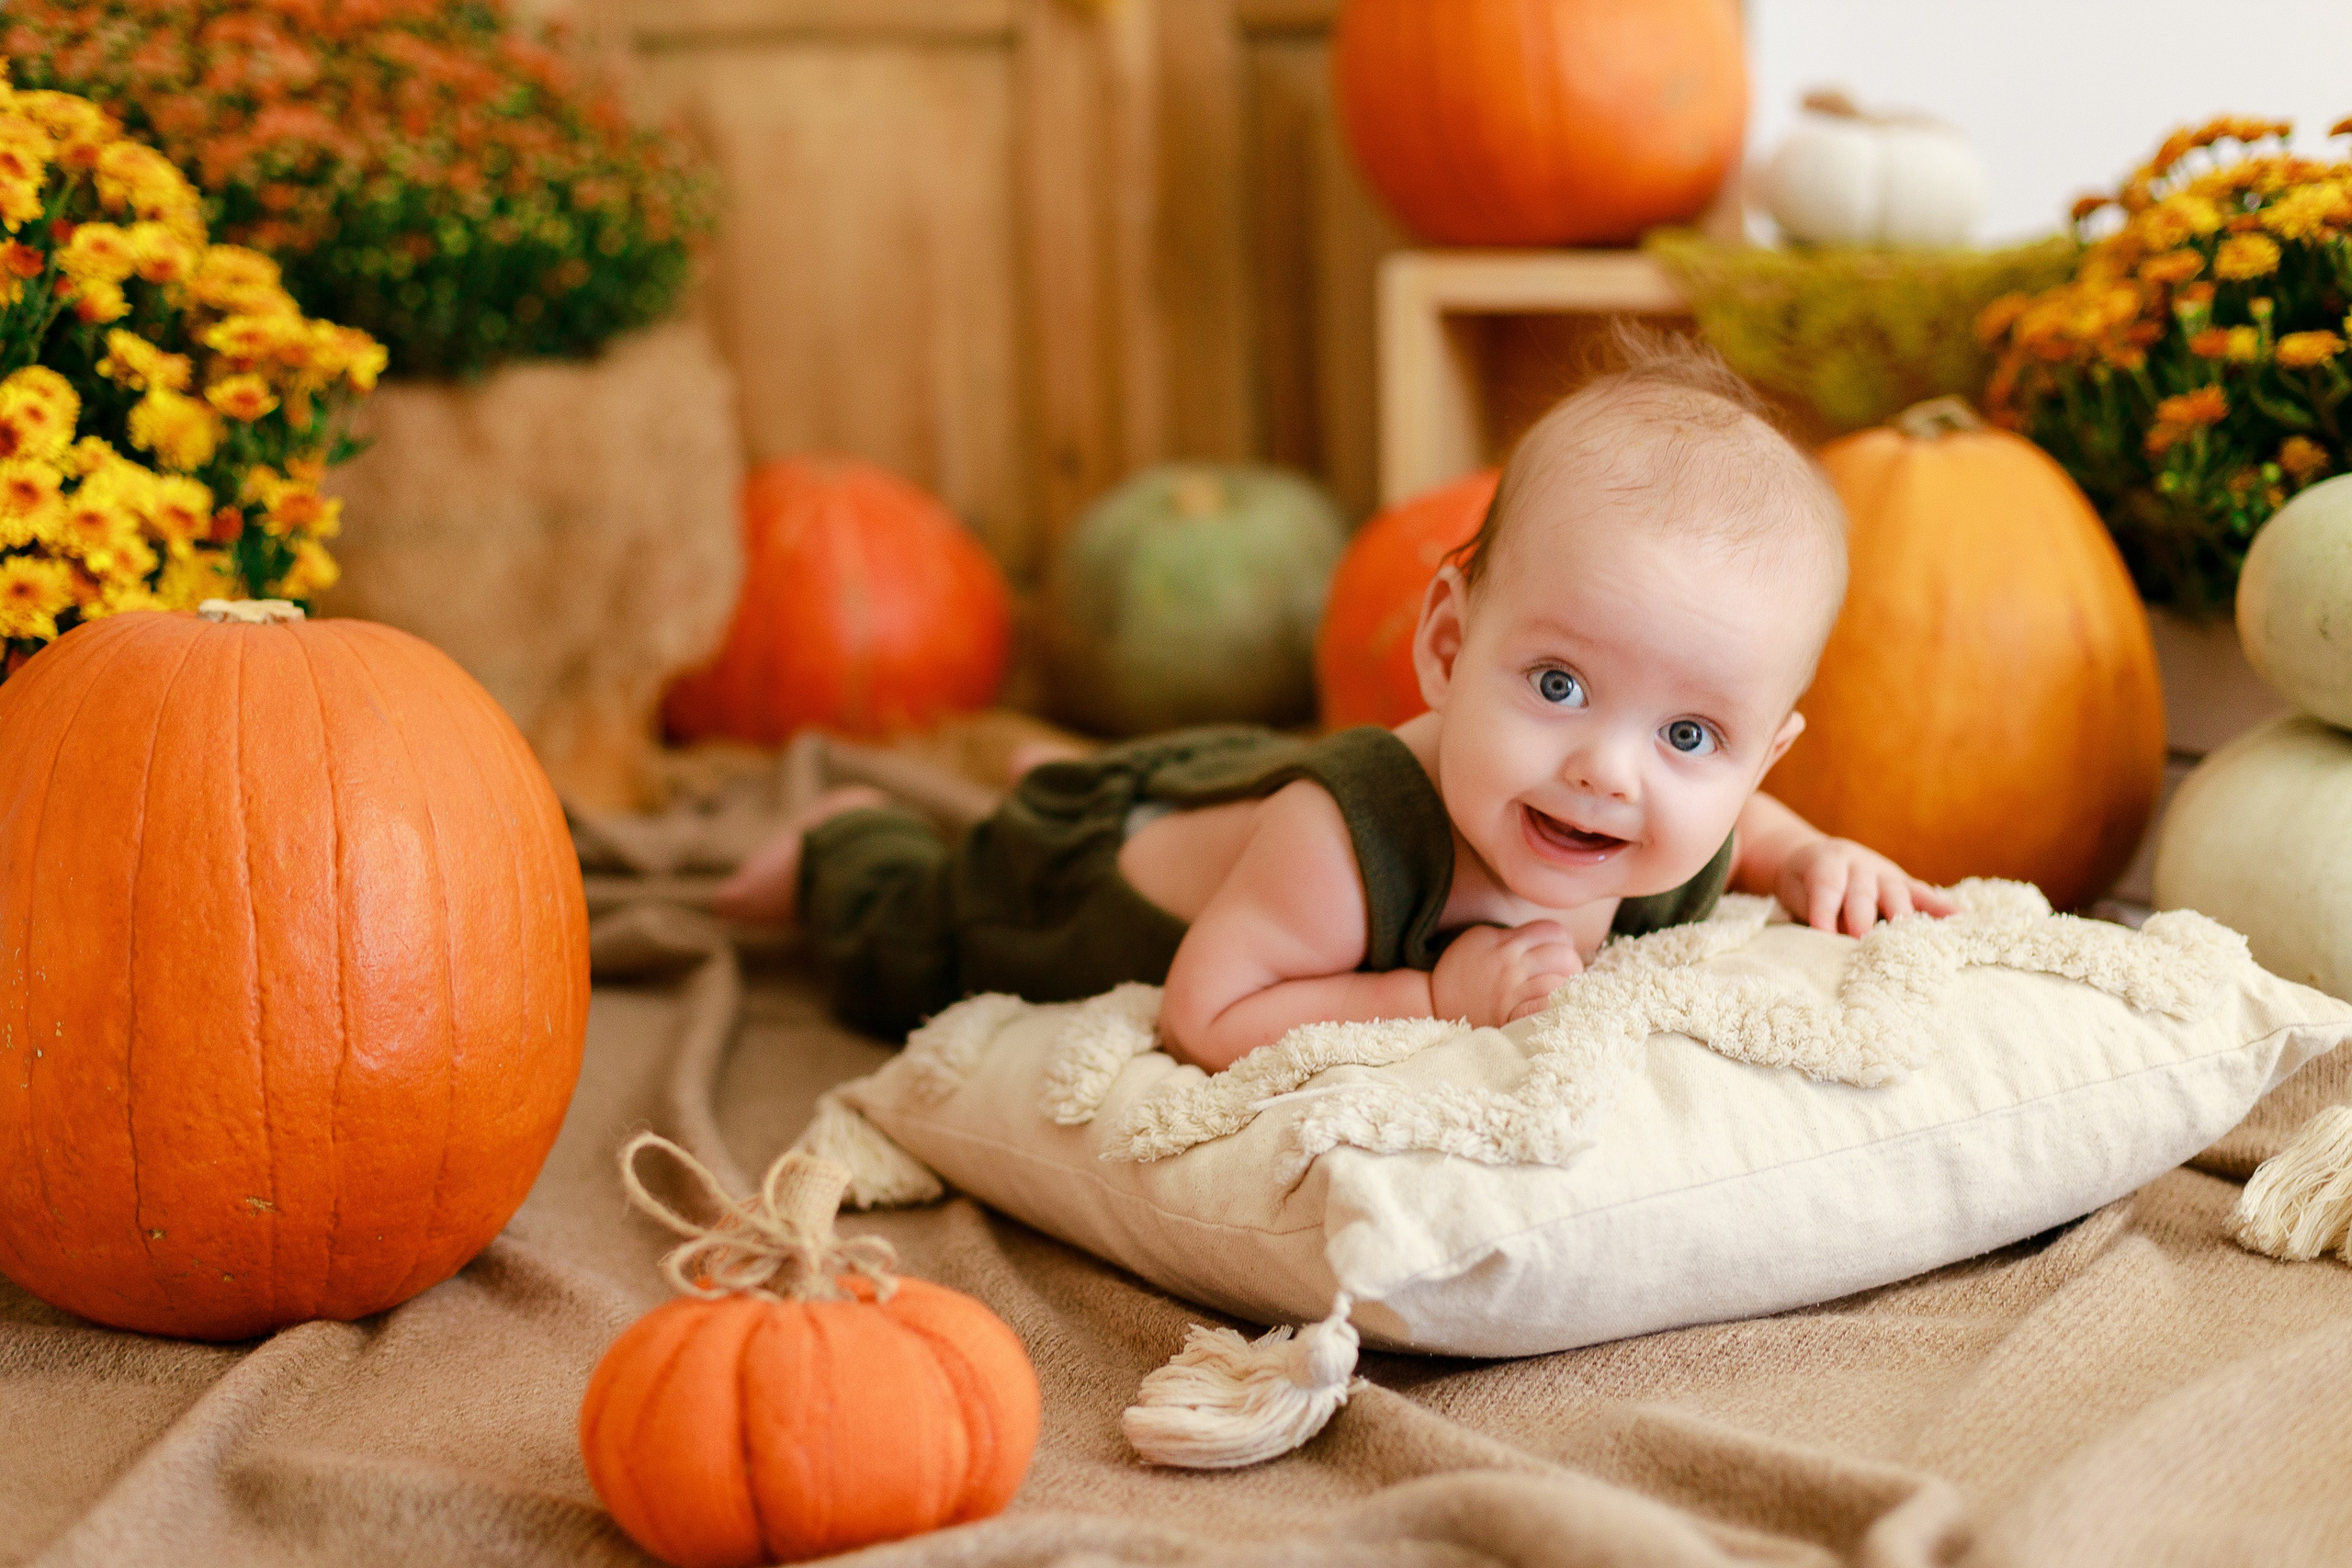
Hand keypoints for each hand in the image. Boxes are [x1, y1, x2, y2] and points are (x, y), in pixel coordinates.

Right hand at [1432, 920, 1585, 1026]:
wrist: (1433, 1001)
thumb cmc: (1461, 970)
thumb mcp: (1481, 940)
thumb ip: (1512, 936)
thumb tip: (1545, 939)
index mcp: (1506, 942)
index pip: (1553, 931)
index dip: (1563, 940)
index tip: (1559, 951)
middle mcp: (1510, 964)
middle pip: (1563, 956)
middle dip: (1571, 964)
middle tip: (1566, 973)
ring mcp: (1511, 991)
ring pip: (1558, 983)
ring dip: (1566, 988)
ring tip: (1561, 991)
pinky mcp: (1510, 1015)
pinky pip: (1544, 1008)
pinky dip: (1554, 1007)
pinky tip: (1553, 1008)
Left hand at [1777, 837, 1958, 935]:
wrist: (1817, 857)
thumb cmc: (1805, 882)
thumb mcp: (1797, 890)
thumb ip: (1811, 909)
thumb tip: (1827, 938)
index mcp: (1827, 862)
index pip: (1827, 886)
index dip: (1825, 910)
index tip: (1822, 934)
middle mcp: (1860, 865)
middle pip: (1863, 893)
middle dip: (1862, 919)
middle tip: (1862, 941)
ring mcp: (1885, 874)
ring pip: (1896, 894)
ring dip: (1902, 918)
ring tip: (1910, 941)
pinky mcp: (1904, 884)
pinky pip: (1923, 895)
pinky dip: (1939, 906)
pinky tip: (1958, 918)